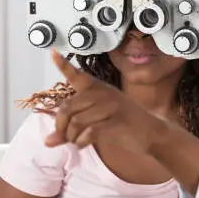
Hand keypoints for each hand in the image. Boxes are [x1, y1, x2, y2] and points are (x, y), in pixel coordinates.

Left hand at [44, 50, 164, 153]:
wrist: (151, 132)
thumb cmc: (121, 124)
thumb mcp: (94, 123)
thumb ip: (70, 129)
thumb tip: (47, 141)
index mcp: (97, 88)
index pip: (77, 75)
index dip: (64, 65)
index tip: (53, 52)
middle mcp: (103, 93)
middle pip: (67, 108)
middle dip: (61, 127)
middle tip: (66, 137)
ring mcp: (111, 105)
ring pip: (76, 122)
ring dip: (72, 137)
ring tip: (77, 142)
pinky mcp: (117, 120)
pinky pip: (89, 131)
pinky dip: (82, 141)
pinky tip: (84, 144)